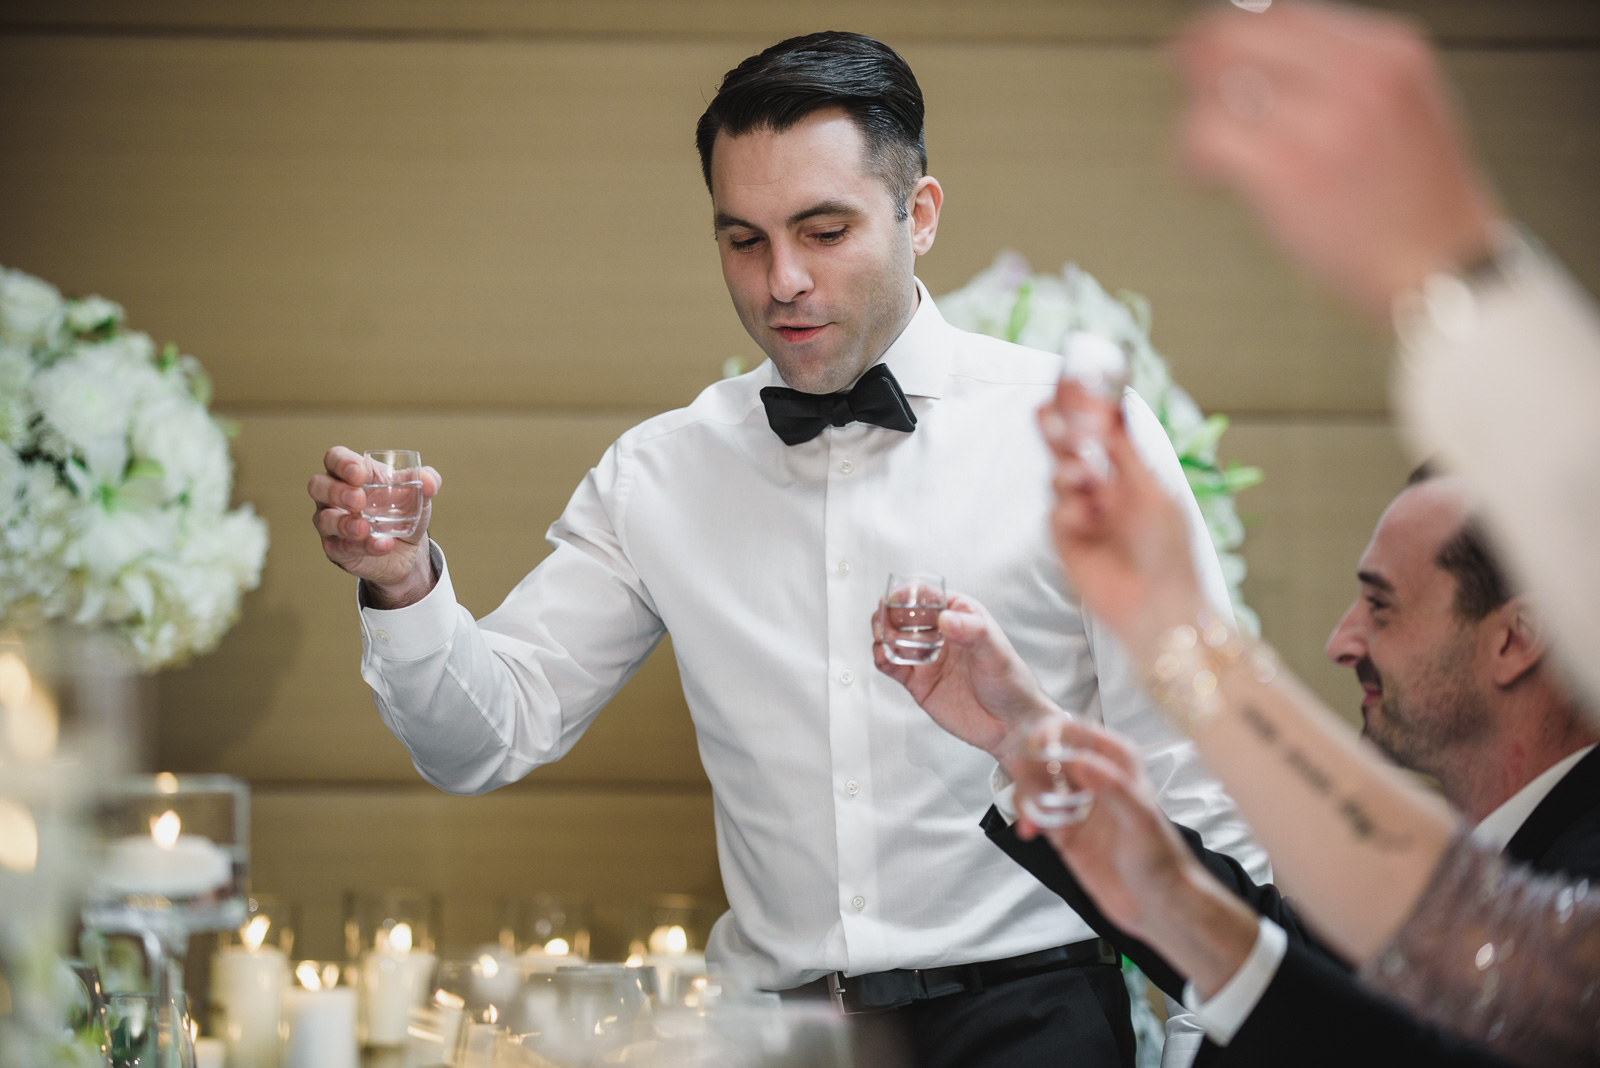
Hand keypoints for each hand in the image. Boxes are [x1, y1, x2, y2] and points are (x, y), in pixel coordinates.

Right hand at [308, 445, 441, 605]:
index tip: (359, 472)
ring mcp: (332, 524)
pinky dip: (363, 546)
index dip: (341, 462)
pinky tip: (382, 545)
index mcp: (350, 474)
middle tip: (359, 499)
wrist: (407, 549)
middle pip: (318, 485)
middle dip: (336, 491)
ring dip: (343, 523)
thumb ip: (427, 481)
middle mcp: (333, 496)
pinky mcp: (337, 549)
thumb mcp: (418, 494)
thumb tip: (429, 480)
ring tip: (364, 527)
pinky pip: (341, 548)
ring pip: (324, 519)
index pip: (334, 458)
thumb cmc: (402, 511)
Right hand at [873, 592, 1057, 758]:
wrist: (1010, 725)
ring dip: (882, 635)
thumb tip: (946, 618)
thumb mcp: (996, 652)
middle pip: (903, 616)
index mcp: (960, 615)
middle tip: (884, 622)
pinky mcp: (917, 681)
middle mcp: (940, 634)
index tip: (894, 598)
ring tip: (883, 640)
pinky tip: (883, 657)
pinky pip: (892, 665)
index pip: (928, 596)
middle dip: (888, 615)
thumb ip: (973, 632)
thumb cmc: (1011, 683)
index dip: (908, 594)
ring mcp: (927, 657)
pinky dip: (882, 659)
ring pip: (893, 639)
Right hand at [1010, 719, 1193, 937]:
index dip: (1052, 734)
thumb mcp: (1139, 819)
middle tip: (1026, 787)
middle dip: (1031, 768)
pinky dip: (1027, 819)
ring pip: (1038, 785)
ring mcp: (1078, 806)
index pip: (1078, 733)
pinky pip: (1036, 815)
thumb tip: (1082, 762)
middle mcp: (1096, 780)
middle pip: (1049, 757)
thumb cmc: (1162, 862)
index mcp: (1119, 764)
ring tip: (1028, 816)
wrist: (1159, 906)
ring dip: (1026, 796)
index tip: (1034, 745)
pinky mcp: (1065, 832)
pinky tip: (1029, 830)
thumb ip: (1112, 787)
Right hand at [1039, 381, 1204, 660]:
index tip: (1063, 388)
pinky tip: (1086, 520)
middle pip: (1071, 452)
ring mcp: (1085, 518)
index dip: (1081, 414)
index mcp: (1132, 477)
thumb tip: (1111, 407)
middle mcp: (1106, 494)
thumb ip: (1124, 451)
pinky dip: (1068, 511)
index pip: (1099, 437)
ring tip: (1081, 478)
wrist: (1158, 606)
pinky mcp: (1066, 543)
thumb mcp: (1151, 490)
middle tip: (1043, 414)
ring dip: (1068, 474)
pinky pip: (1055, 514)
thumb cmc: (1169, 551)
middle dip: (1058, 433)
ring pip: (1060, 481)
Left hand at [1175, 1, 1501, 319]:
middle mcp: (1358, 74)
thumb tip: (1258, 52)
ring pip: (1216, 87)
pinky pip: (1207, 135)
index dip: (1231, 30)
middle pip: (1239, 38)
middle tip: (1191, 92)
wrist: (1444, 271)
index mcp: (1389, 50)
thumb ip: (1342, 72)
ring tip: (1208, 150)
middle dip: (1202, 67)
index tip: (1207, 47)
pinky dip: (1192, 155)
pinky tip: (1204, 175)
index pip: (1282, 12)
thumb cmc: (1419, 204)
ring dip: (1198, 118)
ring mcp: (1323, 120)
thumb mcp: (1402, 106)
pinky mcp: (1288, 169)